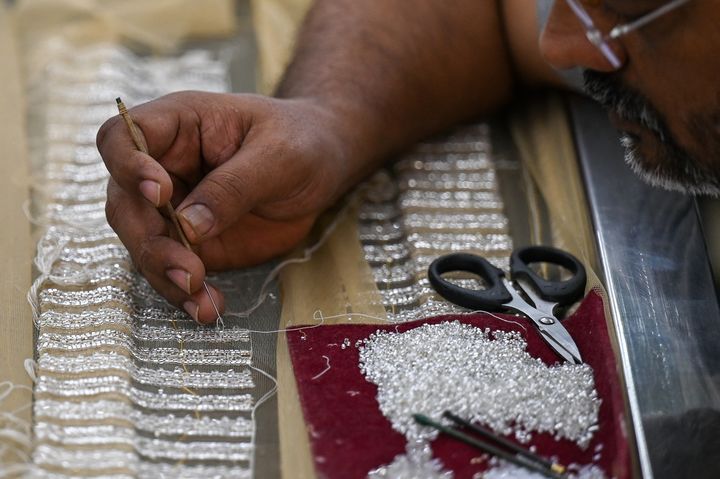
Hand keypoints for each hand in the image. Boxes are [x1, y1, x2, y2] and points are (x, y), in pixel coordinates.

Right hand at [97, 92, 349, 323]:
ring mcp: (173, 209)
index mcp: (178, 125)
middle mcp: (163, 166)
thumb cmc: (300, 141)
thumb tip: (189, 226)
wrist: (322, 167)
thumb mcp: (278, 155)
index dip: (127, 166)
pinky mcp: (192, 243)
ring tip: (199, 298)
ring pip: (143, 244)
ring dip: (165, 276)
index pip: (122, 138)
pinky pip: (173, 271)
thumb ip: (235, 186)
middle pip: (125, 204)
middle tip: (188, 270)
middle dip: (150, 242)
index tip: (160, 194)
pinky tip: (208, 307)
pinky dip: (185, 294)